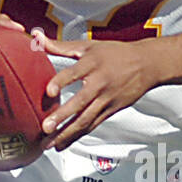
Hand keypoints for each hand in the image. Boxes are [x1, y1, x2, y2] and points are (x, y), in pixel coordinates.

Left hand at [39, 35, 157, 149]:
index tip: (49, 91)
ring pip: (85, 120)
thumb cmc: (115, 53)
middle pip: (80, 102)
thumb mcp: (88, 46)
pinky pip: (92, 125)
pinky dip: (77, 136)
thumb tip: (35, 37)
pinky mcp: (111, 111)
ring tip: (50, 144)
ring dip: (67, 133)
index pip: (74, 73)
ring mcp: (106, 99)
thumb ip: (60, 46)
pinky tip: (62, 144)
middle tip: (46, 127)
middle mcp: (100, 83)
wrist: (147, 64)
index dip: (61, 81)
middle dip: (62, 116)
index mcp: (92, 64)